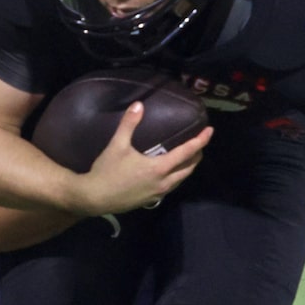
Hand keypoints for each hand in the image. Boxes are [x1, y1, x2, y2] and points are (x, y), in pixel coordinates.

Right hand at [70, 103, 211, 215]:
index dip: (200, 140)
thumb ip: (129, 124)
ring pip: (182, 179)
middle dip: (197, 155)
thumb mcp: (117, 145)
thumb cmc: (107, 171)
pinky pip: (172, 186)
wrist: (94, 198)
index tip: (210, 131)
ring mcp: (159, 193)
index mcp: (160, 167)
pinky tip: (170, 173)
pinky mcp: (151, 200)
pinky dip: (177, 177)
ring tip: (189, 157)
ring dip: (188, 167)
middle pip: (189, 168)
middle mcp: (164, 181)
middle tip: (199, 144)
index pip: (187, 152)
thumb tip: (139, 104)